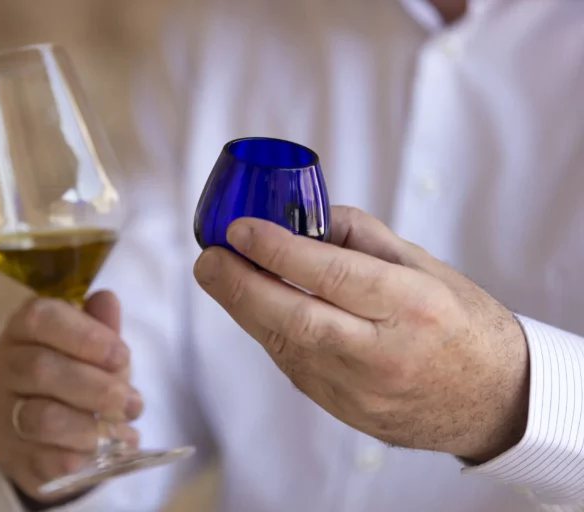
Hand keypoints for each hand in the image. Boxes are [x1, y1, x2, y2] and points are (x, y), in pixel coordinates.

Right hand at [0, 292, 142, 501]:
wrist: (42, 434)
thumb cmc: (74, 376)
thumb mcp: (91, 348)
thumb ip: (100, 327)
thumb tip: (106, 300)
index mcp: (23, 330)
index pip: (41, 319)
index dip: (85, 336)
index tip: (122, 355)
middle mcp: (3, 367)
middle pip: (41, 370)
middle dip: (98, 388)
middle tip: (133, 403)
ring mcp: (0, 414)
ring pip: (42, 419)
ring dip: (92, 427)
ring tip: (123, 431)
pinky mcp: (10, 456)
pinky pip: (45, 460)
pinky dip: (82, 457)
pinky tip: (105, 453)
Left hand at [193, 207, 529, 461]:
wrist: (492, 401)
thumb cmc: (462, 324)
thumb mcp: (426, 267)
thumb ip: (363, 238)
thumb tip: (304, 218)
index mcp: (413, 308)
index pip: (332, 275)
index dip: (277, 250)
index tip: (239, 229)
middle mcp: (384, 355)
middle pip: (294, 319)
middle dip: (239, 285)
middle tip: (208, 258)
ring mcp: (361, 391)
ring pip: (284, 345)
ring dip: (243, 307)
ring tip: (220, 275)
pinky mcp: (344, 411)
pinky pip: (294, 366)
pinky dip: (269, 333)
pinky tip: (256, 307)